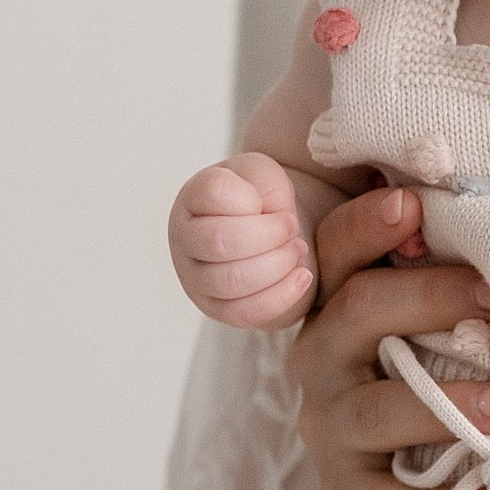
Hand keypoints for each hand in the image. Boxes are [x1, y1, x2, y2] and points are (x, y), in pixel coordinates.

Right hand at [169, 153, 320, 328]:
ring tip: (298, 251)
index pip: (214, 193)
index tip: (277, 205)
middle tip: (293, 230)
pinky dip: (281, 296)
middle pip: (220, 241)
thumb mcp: (266, 175)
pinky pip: (243, 313)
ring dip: (277, 266)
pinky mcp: (217, 309)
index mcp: (194, 197)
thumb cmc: (264, 200)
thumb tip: (267, 215)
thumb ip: (264, 182)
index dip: (254, 199)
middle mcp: (186, 238)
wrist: (274, 234)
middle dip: (270, 236)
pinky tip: (303, 277)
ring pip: (230, 281)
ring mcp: (196, 278)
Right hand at [290, 186, 489, 489]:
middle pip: (359, 313)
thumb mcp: (425, 333)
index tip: (411, 204)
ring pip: (377, 410)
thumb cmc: (421, 388)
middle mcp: (322, 359)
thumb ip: (455, 289)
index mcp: (340, 307)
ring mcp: (330, 429)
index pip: (338, 253)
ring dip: (448, 406)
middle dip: (429, 299)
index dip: (367, 226)